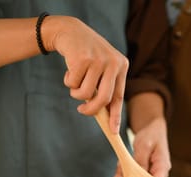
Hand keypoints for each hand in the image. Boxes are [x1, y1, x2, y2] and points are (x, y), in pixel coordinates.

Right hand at [44, 16, 128, 133]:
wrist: (70, 31)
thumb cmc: (86, 56)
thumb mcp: (100, 69)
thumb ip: (103, 88)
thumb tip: (104, 116)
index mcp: (121, 66)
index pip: (119, 96)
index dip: (115, 116)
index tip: (113, 131)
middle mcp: (113, 62)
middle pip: (103, 98)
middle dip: (91, 110)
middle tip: (82, 110)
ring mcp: (98, 59)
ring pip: (85, 93)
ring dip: (75, 92)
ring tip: (74, 81)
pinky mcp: (83, 58)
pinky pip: (73, 83)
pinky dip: (68, 81)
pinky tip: (69, 69)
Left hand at [114, 117, 170, 176]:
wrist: (153, 129)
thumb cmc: (151, 135)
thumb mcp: (144, 146)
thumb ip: (140, 162)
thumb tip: (136, 176)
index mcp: (162, 167)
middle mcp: (158, 174)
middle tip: (118, 173)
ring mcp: (151, 174)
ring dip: (125, 175)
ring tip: (120, 164)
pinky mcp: (145, 173)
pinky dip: (125, 172)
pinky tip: (121, 164)